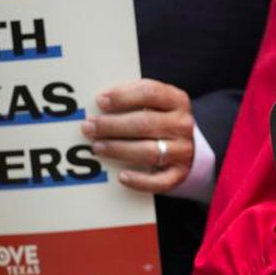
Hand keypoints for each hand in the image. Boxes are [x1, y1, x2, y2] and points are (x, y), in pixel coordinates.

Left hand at [81, 79, 194, 193]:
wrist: (186, 146)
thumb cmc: (160, 120)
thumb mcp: (154, 103)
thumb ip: (131, 99)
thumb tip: (100, 103)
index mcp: (176, 100)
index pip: (150, 93)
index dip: (123, 96)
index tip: (100, 101)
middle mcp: (181, 125)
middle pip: (145, 123)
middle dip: (112, 125)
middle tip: (89, 127)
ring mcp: (182, 151)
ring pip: (149, 151)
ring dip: (119, 149)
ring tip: (97, 147)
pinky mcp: (178, 174)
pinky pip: (160, 181)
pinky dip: (140, 181)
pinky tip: (122, 177)